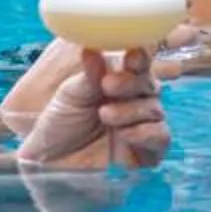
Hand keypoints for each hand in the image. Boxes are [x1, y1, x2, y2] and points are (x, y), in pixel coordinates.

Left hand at [19, 49, 172, 170]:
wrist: (50, 163)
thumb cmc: (59, 125)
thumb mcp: (71, 95)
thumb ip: (90, 75)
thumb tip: (93, 48)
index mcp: (118, 80)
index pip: (138, 64)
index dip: (141, 56)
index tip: (132, 54)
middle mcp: (133, 101)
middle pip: (150, 84)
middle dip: (132, 82)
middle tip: (109, 85)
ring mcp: (142, 126)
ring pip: (156, 109)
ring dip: (132, 110)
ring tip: (105, 115)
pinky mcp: (147, 152)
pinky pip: (161, 136)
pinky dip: (146, 133)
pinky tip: (125, 133)